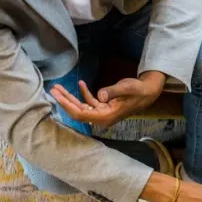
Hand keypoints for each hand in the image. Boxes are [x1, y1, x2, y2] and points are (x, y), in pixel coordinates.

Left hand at [50, 71, 165, 127]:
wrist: (148, 92)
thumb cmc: (138, 90)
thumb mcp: (127, 88)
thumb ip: (113, 91)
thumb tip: (100, 95)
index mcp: (106, 116)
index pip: (81, 114)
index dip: (67, 105)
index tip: (57, 96)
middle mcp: (102, 117)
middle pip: (78, 111)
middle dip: (64, 101)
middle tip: (53, 89)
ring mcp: (102, 113)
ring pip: (81, 107)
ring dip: (71, 97)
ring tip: (59, 87)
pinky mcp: (104, 107)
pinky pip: (90, 102)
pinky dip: (84, 94)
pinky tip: (81, 84)